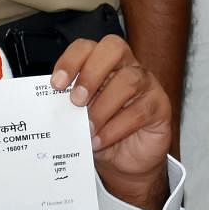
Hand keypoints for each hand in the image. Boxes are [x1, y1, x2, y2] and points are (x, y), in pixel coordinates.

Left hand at [50, 35, 170, 209]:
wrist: (123, 162)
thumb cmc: (99, 132)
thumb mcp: (77, 117)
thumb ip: (67, 104)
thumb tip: (48, 103)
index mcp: (102, 64)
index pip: (86, 47)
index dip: (71, 60)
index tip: (56, 83)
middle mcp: (126, 67)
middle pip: (113, 48)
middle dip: (91, 73)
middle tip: (76, 101)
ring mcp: (146, 84)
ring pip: (128, 80)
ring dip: (103, 107)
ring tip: (88, 128)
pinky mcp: (159, 106)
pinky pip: (139, 110)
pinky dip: (115, 128)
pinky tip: (100, 139)